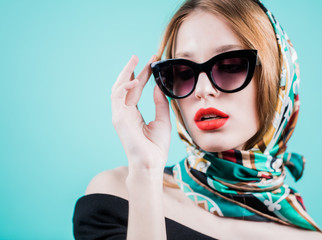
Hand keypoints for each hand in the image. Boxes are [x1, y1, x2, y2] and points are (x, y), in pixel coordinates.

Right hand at [111, 55, 170, 171]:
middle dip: (134, 70)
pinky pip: (117, 97)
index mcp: (134, 114)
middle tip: (143, 57)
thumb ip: (160, 103)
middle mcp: (125, 112)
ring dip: (126, 73)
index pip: (136, 90)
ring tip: (136, 60)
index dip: (144, 75)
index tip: (152, 62)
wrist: (151, 163)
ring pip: (118, 88)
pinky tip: (135, 80)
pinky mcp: (118, 118)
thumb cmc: (156, 146)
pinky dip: (124, 87)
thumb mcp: (163, 120)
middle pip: (126, 86)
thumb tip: (158, 86)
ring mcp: (120, 115)